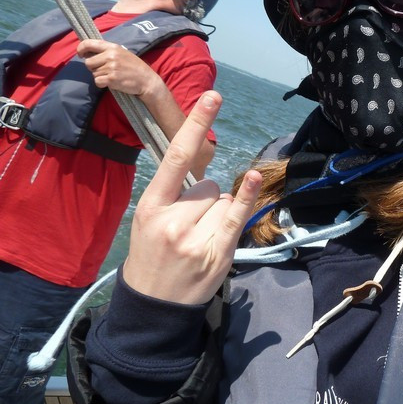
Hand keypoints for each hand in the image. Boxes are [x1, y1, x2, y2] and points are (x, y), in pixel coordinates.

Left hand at [77, 39, 159, 95]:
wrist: (147, 80)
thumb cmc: (134, 67)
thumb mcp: (123, 53)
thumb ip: (107, 51)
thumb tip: (89, 53)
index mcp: (113, 47)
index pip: (89, 43)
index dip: (81, 48)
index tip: (80, 54)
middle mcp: (111, 56)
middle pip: (88, 62)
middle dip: (93, 67)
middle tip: (105, 70)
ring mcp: (111, 67)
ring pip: (93, 73)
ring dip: (100, 76)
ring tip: (113, 76)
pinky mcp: (112, 79)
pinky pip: (97, 81)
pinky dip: (102, 84)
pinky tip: (112, 82)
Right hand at [122, 91, 262, 303]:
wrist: (153, 306)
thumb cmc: (151, 256)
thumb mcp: (147, 221)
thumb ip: (173, 194)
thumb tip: (207, 174)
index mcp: (151, 207)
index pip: (176, 157)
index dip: (196, 124)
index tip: (213, 97)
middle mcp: (173, 220)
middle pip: (208, 185)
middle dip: (205, 199)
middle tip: (188, 227)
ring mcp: (196, 239)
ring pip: (223, 200)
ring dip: (219, 213)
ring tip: (199, 239)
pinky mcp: (218, 254)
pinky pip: (237, 216)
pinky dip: (247, 197)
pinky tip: (254, 179)